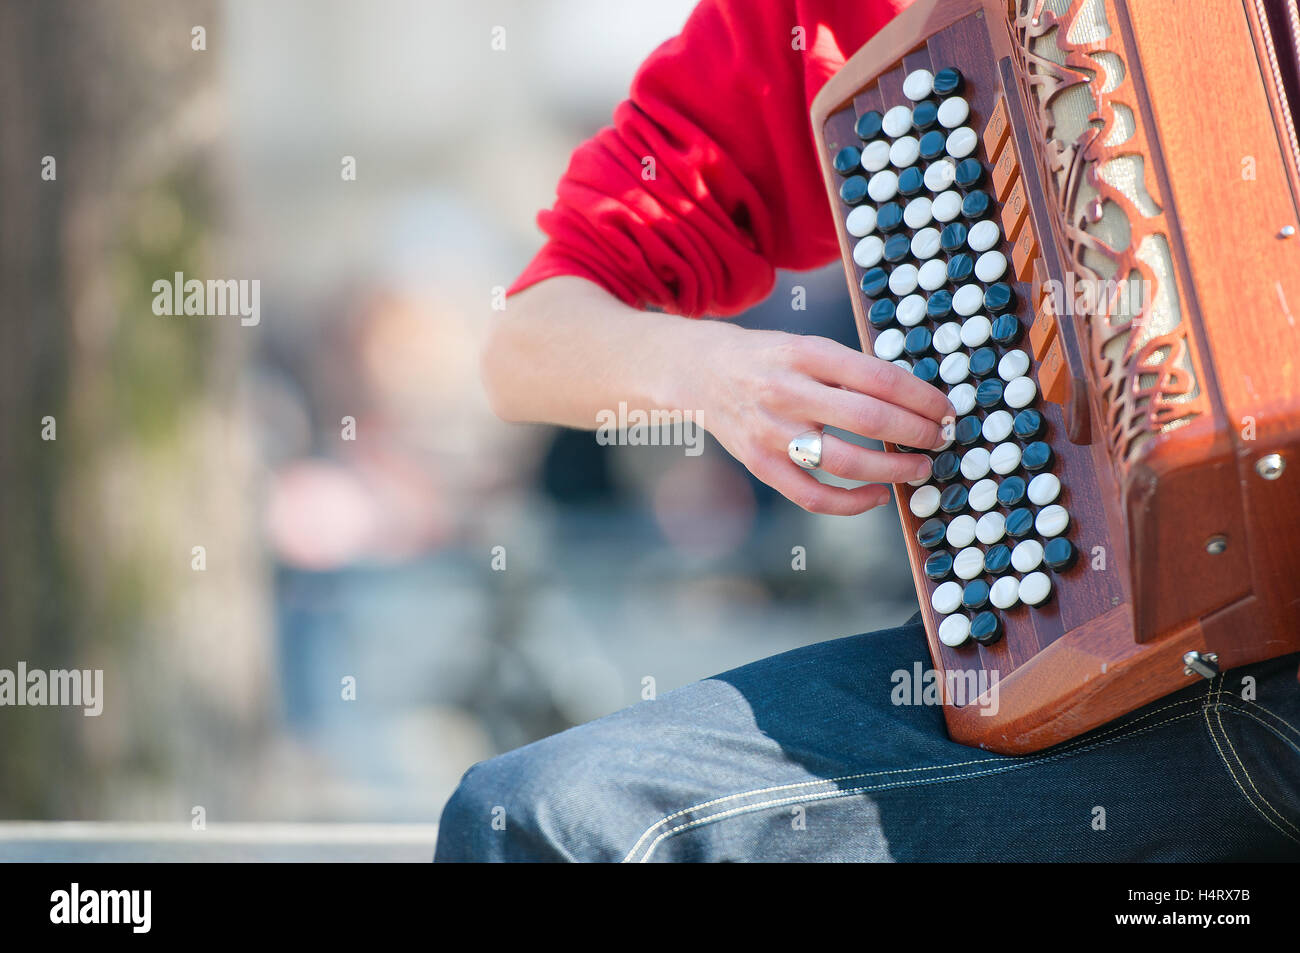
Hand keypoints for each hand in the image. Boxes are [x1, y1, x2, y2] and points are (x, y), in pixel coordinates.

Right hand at [681, 323, 953, 515]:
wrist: (701, 371)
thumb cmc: (768, 359)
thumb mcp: (807, 345)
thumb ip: (851, 370)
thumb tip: (915, 402)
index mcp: (806, 353)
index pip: (879, 378)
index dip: (922, 398)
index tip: (944, 410)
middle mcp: (787, 391)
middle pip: (869, 419)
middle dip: (917, 433)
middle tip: (940, 438)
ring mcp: (772, 432)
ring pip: (846, 462)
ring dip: (893, 469)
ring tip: (918, 467)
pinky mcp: (760, 463)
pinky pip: (813, 496)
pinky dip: (852, 502)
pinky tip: (877, 495)